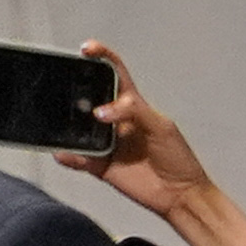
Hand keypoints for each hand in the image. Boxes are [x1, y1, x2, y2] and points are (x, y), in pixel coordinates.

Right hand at [60, 46, 245, 245]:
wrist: (181, 195)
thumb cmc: (178, 159)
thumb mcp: (162, 126)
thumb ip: (134, 111)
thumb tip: (101, 112)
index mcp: (132, 106)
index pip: (114, 74)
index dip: (101, 57)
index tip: (87, 49)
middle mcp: (114, 121)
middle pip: (88, 97)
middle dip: (75, 90)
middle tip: (70, 91)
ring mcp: (104, 142)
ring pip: (77, 127)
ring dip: (68, 124)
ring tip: (67, 122)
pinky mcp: (99, 164)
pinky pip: (76, 158)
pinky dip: (67, 156)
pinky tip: (64, 153)